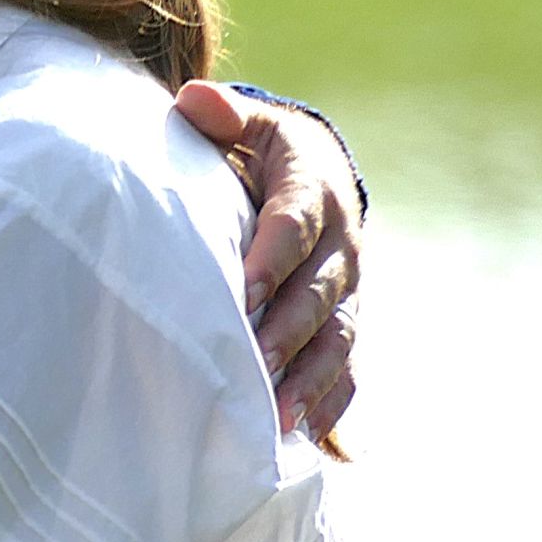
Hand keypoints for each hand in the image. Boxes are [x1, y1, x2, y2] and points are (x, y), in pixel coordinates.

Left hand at [175, 83, 363, 442]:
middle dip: (286, 331)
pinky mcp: (344, 324)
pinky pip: (346, 368)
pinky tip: (306, 440)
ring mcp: (347, 290)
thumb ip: (221, 116)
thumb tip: (194, 101)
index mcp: (312, 190)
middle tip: (252, 365)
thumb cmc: (258, 150)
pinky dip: (330, 403)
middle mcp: (339, 245)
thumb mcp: (245, 124)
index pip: (293, 226)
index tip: (241, 291)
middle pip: (317, 293)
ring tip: (275, 420)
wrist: (313, 172)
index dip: (271, 259)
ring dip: (308, 381)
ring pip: (335, 340)